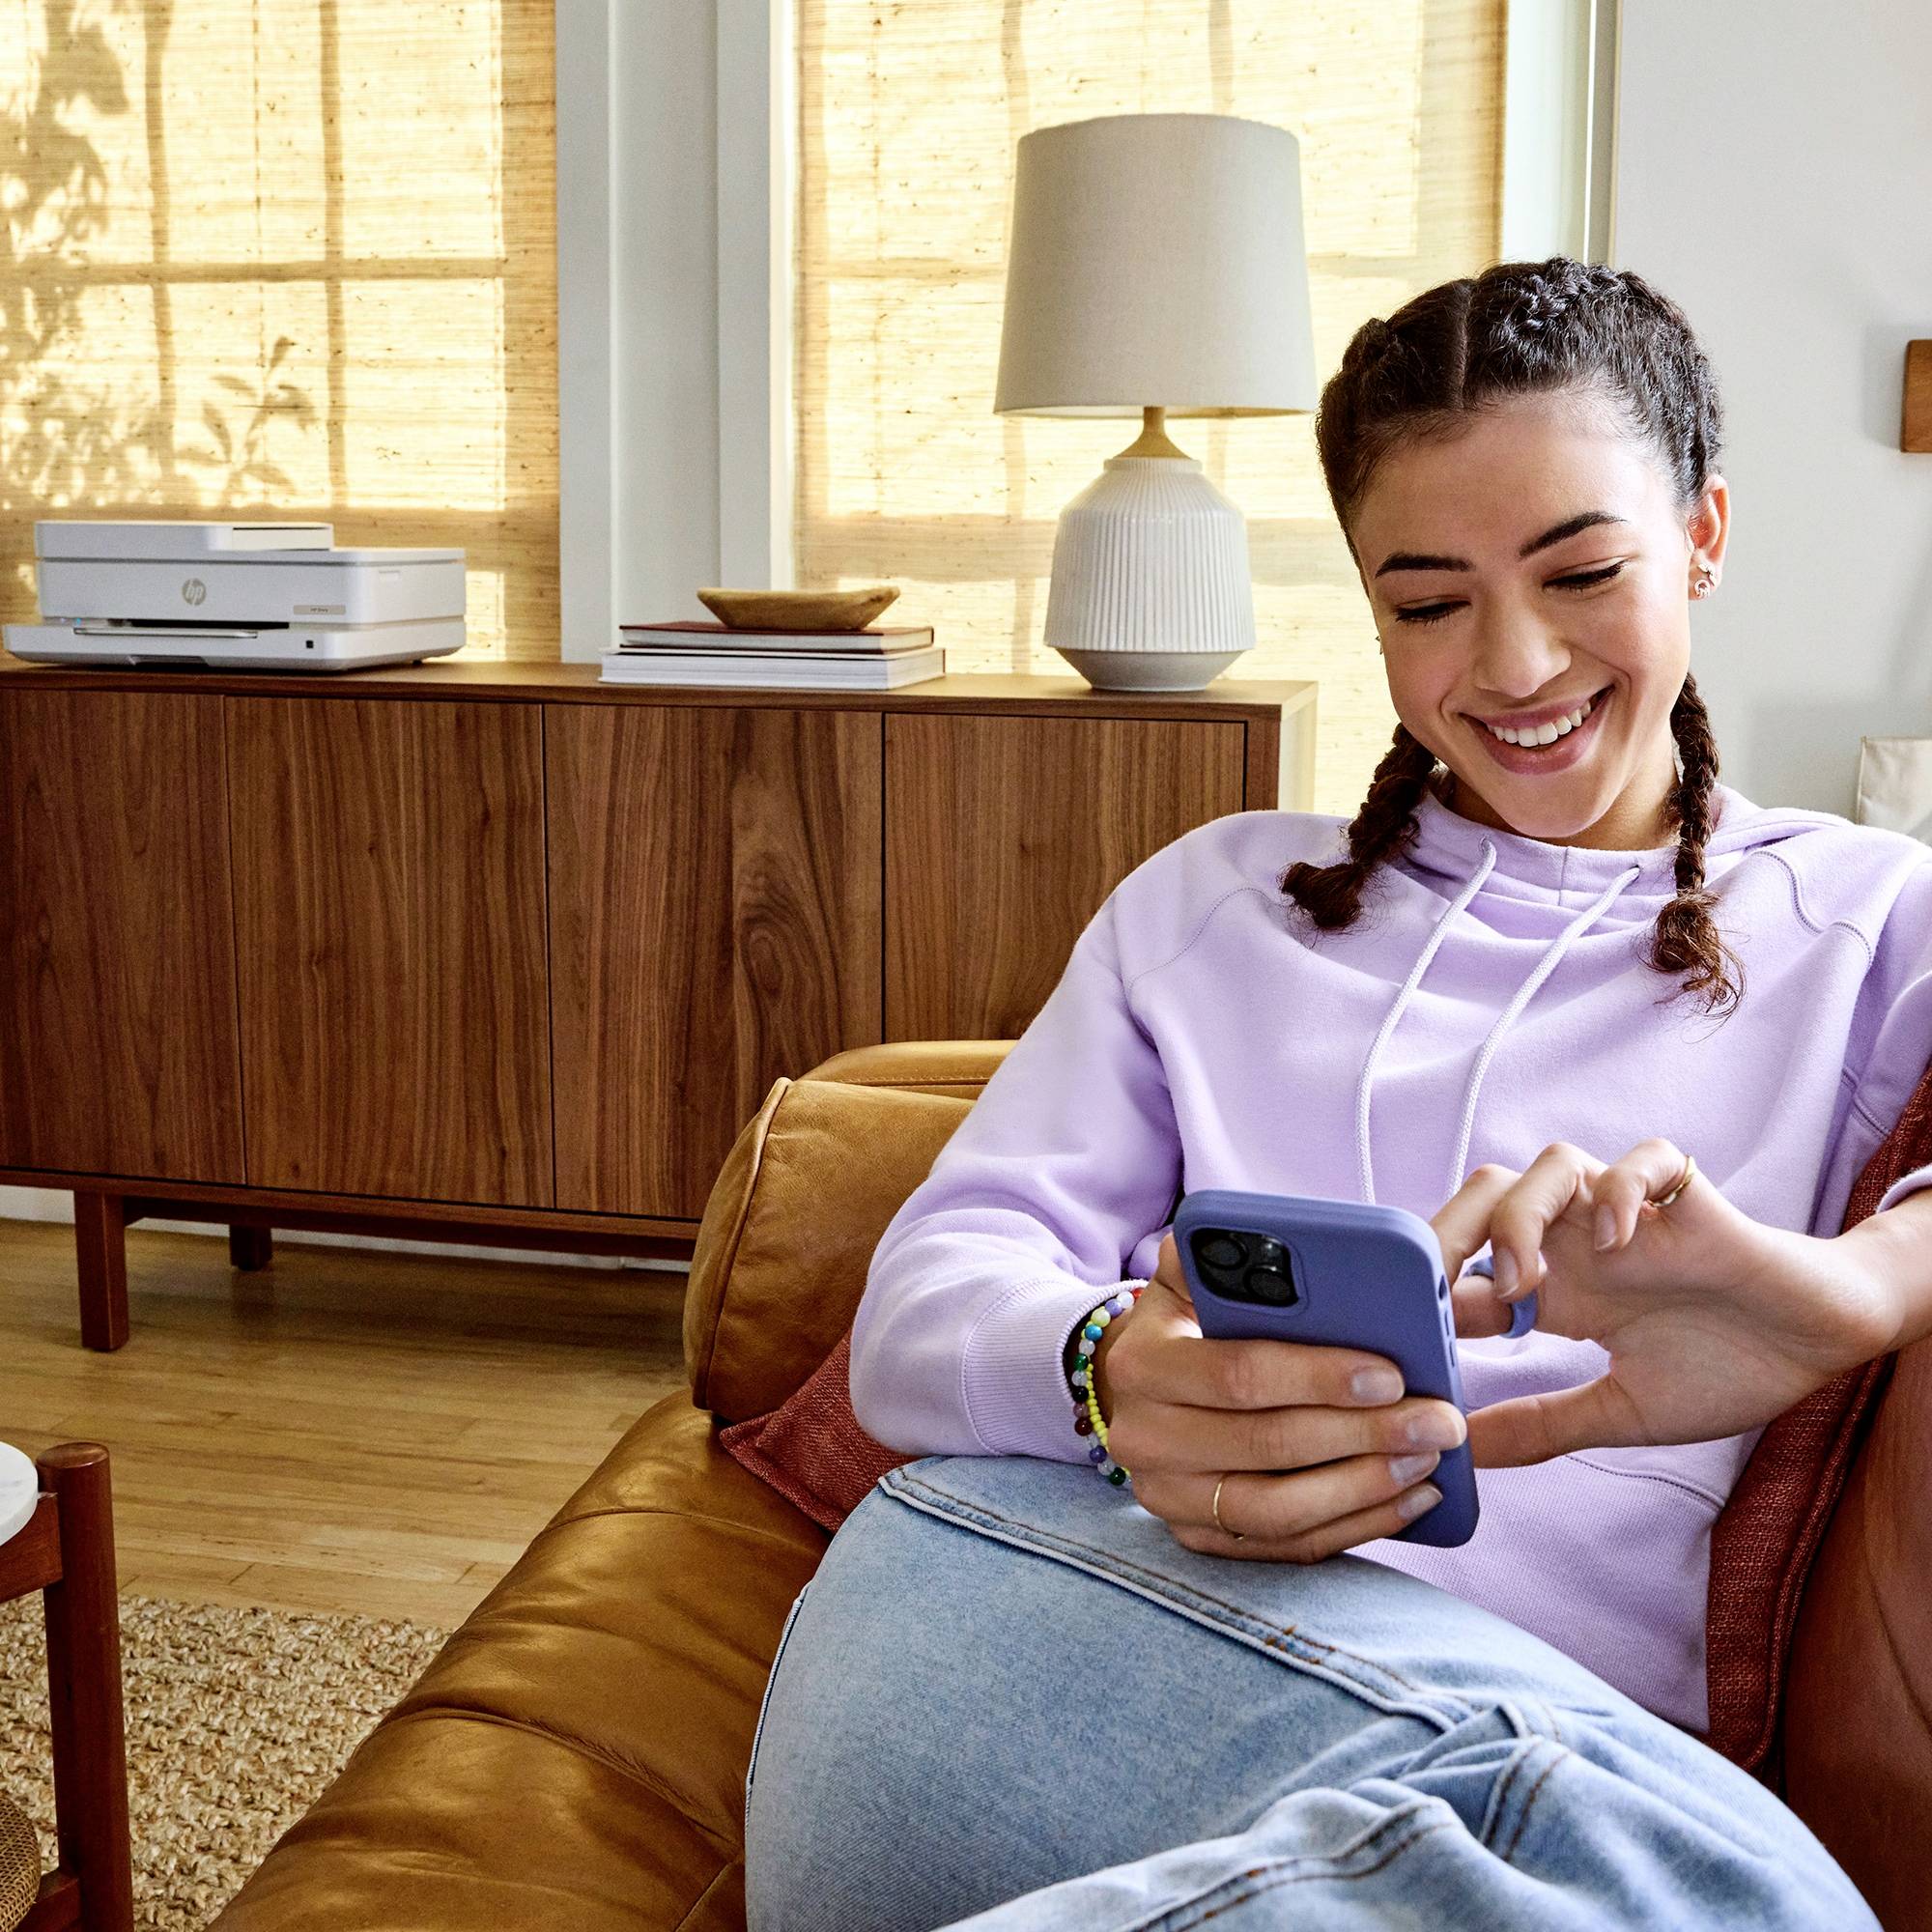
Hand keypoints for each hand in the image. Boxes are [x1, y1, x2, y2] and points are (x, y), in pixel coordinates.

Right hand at [1093, 1234, 1465, 1562]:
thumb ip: (1222, 1253)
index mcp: (1144, 1362)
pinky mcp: (1199, 1539)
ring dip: (1365, 1487)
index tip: (1392, 1373)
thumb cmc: (1188, 1323)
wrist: (1142, 1392)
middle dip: (1365, 1433)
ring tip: (1430, 1461)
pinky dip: (1354, 1527)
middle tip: (1440, 1421)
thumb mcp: (1189, 1278)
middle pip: (1267, 1446)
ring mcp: (1167, 1498)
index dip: (1319, 1377)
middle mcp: (1144, 1438)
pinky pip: (1286, 1546)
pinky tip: (1409, 1499)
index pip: (1239, 1374)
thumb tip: (1270, 1238)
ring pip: (1277, 1510)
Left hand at [1433, 1141, 1897, 1467]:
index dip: (1426, 1291)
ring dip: (1524, 1213)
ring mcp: (1633, 1220)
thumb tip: (1459, 1451)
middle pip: (1489, 1195)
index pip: (1466, 1268)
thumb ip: (1544, 1424)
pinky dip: (1623, 1189)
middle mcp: (1582, 1245)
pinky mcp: (1691, 1204)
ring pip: (1552, 1165)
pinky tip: (1618, 1241)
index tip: (1405, 1336)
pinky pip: (1647, 1160)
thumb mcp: (1621, 1412)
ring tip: (1525, 1280)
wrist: (1820, 1345)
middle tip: (1437, 1291)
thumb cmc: (1724, 1369)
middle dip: (1451, 1230)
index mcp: (1557, 1292)